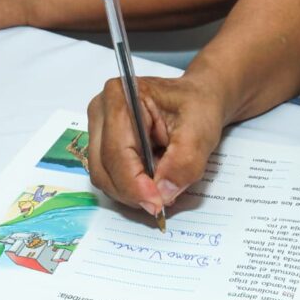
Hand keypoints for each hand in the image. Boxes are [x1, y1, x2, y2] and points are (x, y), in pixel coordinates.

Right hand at [87, 73, 227, 216]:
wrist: (199, 100)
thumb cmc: (197, 105)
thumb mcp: (200, 132)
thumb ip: (184, 163)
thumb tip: (163, 193)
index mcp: (121, 96)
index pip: (116, 151)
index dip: (134, 184)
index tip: (157, 203)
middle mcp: (102, 110)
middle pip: (104, 167)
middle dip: (133, 191)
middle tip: (162, 201)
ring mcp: (99, 128)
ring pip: (104, 176)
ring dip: (132, 190)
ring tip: (162, 185)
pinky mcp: (103, 144)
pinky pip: (110, 176)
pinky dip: (131, 186)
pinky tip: (153, 179)